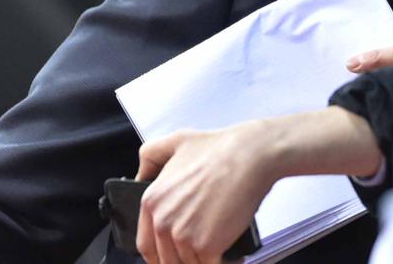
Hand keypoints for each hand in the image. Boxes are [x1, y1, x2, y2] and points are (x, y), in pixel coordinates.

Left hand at [135, 122, 276, 263]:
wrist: (251, 155)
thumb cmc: (221, 148)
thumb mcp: (177, 141)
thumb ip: (150, 156)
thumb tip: (141, 175)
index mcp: (152, 201)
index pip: (146, 246)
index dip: (161, 254)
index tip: (175, 254)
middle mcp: (163, 221)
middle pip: (166, 260)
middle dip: (183, 258)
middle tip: (201, 249)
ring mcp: (184, 236)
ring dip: (203, 260)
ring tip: (218, 250)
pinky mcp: (208, 246)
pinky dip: (222, 263)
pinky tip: (230, 256)